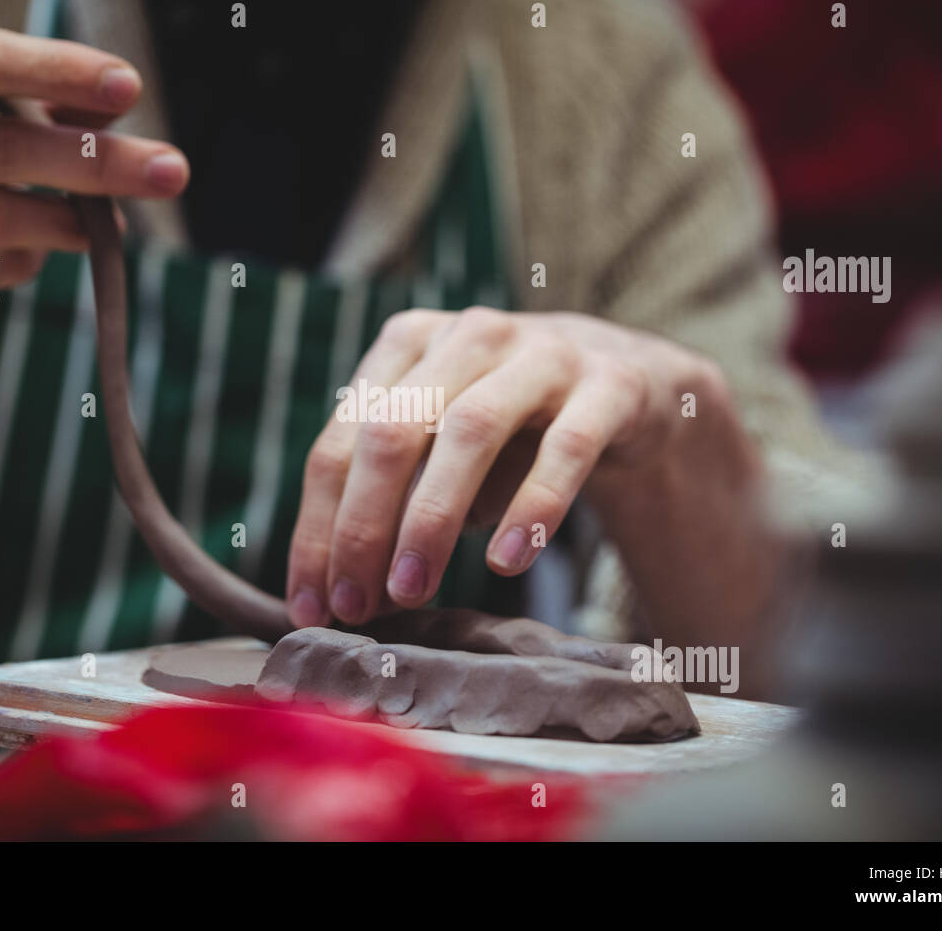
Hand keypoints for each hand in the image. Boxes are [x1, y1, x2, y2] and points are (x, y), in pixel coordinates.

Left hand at [285, 306, 744, 627]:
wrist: (631, 388)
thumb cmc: (513, 430)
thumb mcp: (443, 450)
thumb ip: (394, 500)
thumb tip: (341, 587)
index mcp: (408, 345)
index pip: (341, 442)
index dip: (318, 527)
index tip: (310, 604)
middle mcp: (468, 337)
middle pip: (392, 430)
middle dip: (362, 525)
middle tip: (355, 604)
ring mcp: (542, 354)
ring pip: (470, 431)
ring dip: (431, 518)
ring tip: (413, 591)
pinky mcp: (609, 385)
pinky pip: (565, 449)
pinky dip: (532, 507)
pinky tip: (506, 562)